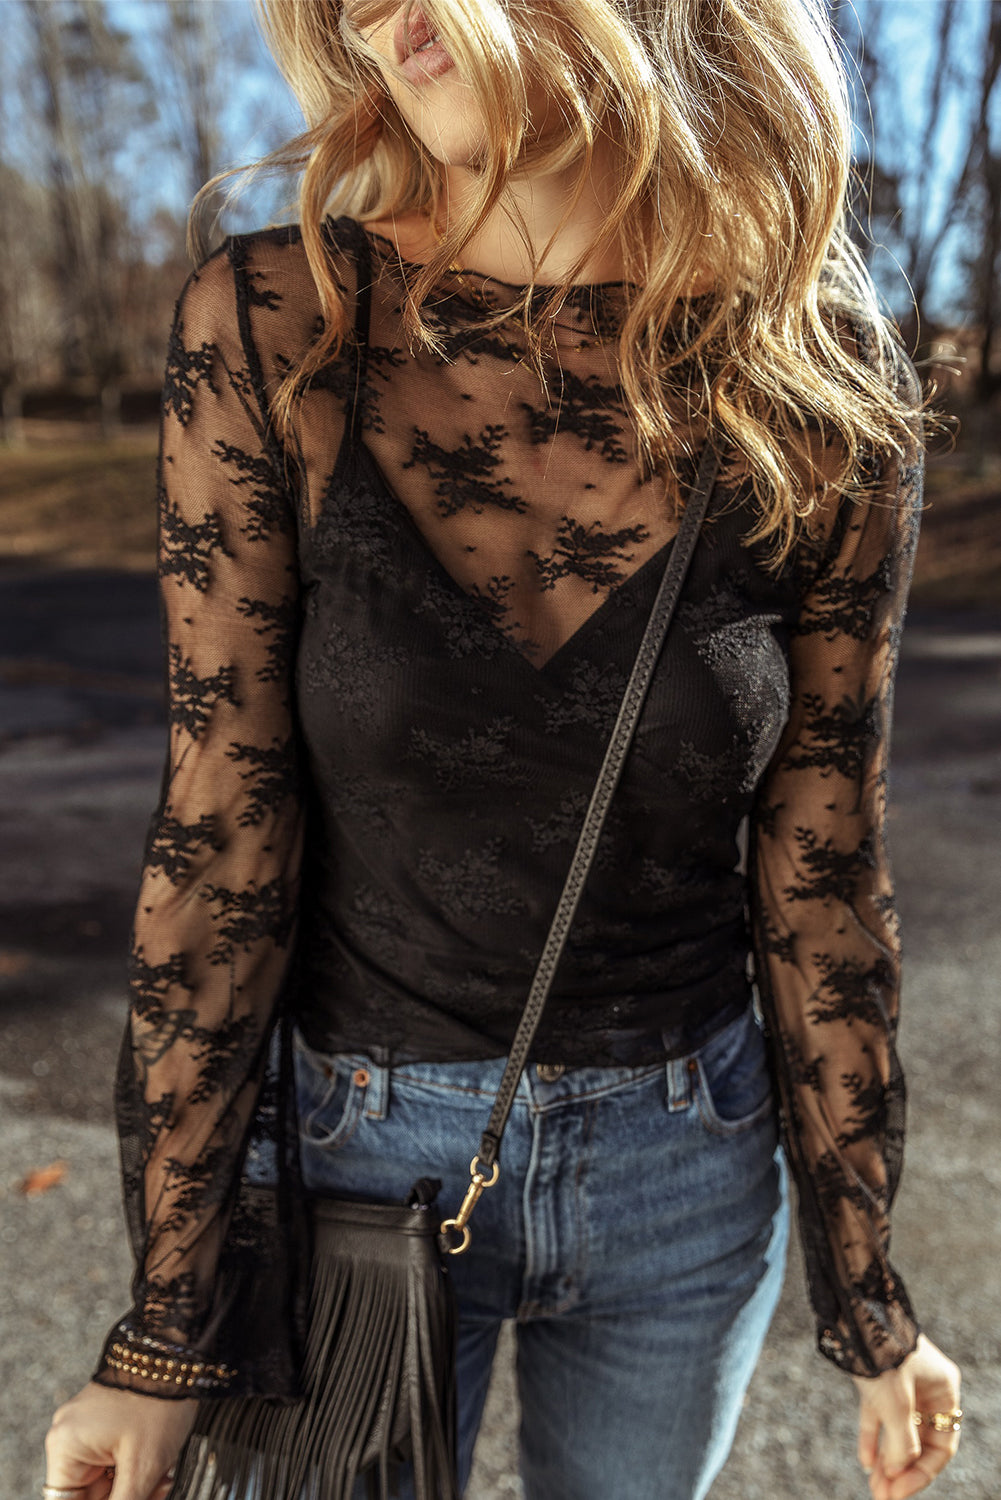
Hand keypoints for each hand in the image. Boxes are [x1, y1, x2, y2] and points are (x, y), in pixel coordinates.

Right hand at [45, 1382, 197, 1499]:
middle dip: (126, 1497)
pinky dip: (136, 1468)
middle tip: (156, 1491)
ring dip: (135, 1485)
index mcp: (65, 1446)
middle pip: (90, 1493)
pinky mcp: (105, 1420)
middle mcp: (69, 1435)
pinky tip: (159, 1464)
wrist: (180, 1354)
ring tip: (162, 1476)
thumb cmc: (159, 1402)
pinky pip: (114, 1460)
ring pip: (107, 1479)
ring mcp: (87, 1426)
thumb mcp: (143, 1467)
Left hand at [853, 1334, 961, 1499]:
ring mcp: (900, 1382)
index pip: (941, 1444)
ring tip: (874, 1487)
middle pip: (919, 1440)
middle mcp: (925, 1388)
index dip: (922, 1472)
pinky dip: (871, 1437)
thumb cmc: (883, 1354)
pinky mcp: (875, 1378)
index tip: (900, 1492)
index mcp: (944, 1389)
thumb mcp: (896, 1404)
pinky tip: (864, 1463)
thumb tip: (896, 1471)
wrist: (853, 1312)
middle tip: (884, 1497)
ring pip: (897, 1430)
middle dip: (902, 1470)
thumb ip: (901, 1442)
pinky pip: (877, 1414)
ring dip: (886, 1459)